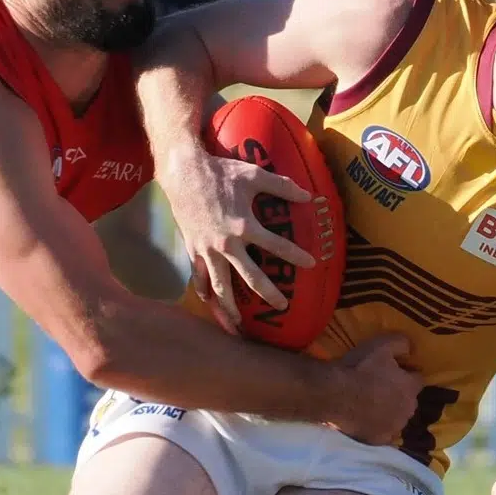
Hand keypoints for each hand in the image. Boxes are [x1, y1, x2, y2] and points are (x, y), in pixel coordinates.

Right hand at [163, 147, 313, 326]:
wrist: (183, 174)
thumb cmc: (221, 172)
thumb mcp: (254, 174)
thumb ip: (282, 186)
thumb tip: (308, 196)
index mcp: (245, 226)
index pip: (277, 246)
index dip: (296, 255)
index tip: (311, 264)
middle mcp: (227, 244)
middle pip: (251, 277)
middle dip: (269, 293)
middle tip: (282, 306)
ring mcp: (208, 250)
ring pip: (221, 285)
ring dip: (231, 306)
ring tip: (239, 322)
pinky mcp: (193, 249)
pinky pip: (198, 276)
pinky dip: (203, 290)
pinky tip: (210, 302)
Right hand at [321, 334, 421, 445]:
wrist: (332, 395)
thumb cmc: (359, 368)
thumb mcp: (382, 344)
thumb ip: (402, 343)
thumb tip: (411, 348)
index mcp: (411, 388)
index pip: (417, 379)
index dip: (405, 373)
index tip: (393, 370)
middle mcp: (408, 410)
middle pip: (408, 400)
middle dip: (399, 394)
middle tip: (379, 386)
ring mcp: (393, 427)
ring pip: (396, 417)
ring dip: (389, 410)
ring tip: (370, 403)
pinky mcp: (378, 440)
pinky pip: (382, 432)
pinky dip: (377, 426)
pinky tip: (364, 418)